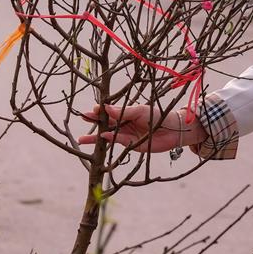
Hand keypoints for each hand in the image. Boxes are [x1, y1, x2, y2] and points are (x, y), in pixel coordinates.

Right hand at [78, 104, 205, 152]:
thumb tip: (106, 108)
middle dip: (93, 121)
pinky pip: (116, 142)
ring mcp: (124, 134)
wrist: (171, 130)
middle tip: (82, 119)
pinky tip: (101, 138)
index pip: (109, 110)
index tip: (92, 109)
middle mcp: (123, 122)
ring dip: (94, 137)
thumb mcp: (140, 110)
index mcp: (125, 112)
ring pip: (106, 134)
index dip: (100, 110)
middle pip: (104, 122)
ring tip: (81, 140)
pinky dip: (108, 140)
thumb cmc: (157, 115)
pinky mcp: (129, 144)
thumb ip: (124, 111)